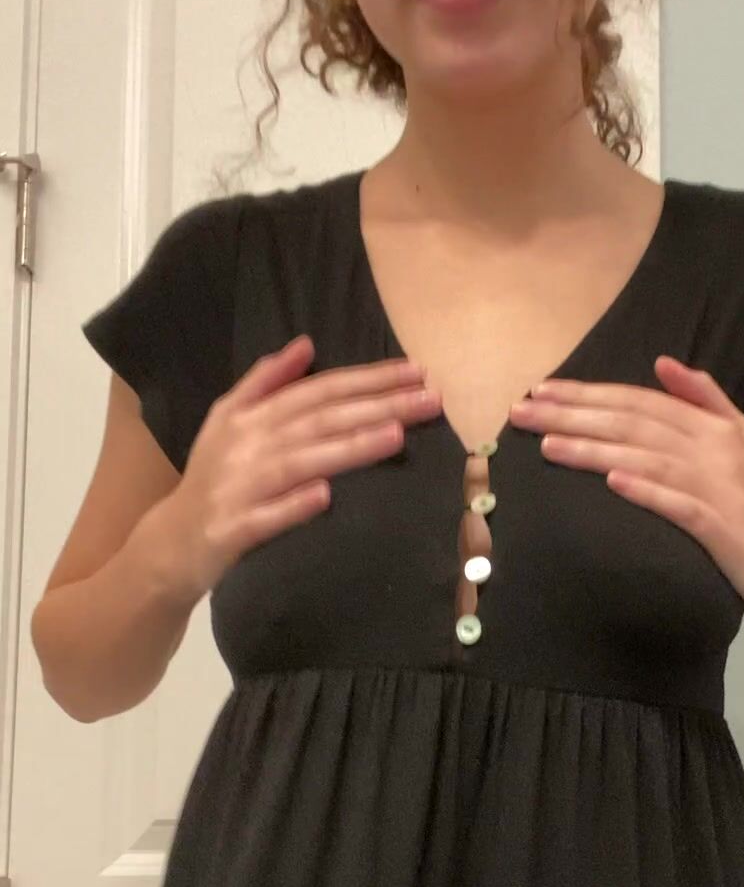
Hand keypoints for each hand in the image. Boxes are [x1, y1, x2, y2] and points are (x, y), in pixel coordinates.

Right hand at [157, 336, 441, 599]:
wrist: (171, 541)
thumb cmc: (213, 477)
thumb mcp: (228, 419)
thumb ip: (265, 381)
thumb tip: (305, 345)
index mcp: (250, 416)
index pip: (318, 390)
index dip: (366, 379)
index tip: (415, 372)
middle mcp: (246, 445)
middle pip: (319, 420)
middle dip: (377, 406)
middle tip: (429, 399)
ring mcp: (239, 488)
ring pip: (299, 462)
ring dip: (346, 448)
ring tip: (395, 435)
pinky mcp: (233, 530)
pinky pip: (267, 518)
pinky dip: (294, 506)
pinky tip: (325, 496)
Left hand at [509, 355, 743, 610]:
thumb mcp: (739, 436)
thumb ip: (704, 397)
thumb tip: (663, 362)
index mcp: (711, 426)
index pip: (640, 402)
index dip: (589, 393)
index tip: (541, 390)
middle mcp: (712, 449)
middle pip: (633, 425)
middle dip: (574, 415)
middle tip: (523, 413)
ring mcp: (716, 488)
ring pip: (646, 460)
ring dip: (596, 451)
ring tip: (548, 445)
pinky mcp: (719, 527)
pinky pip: (677, 504)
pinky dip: (646, 491)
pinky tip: (612, 481)